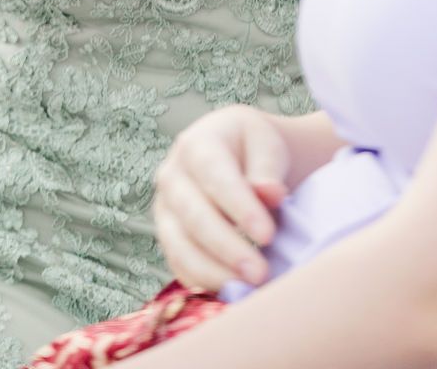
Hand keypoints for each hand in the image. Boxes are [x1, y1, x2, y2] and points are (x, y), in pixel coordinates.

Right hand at [153, 104, 290, 291]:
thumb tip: (270, 193)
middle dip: (227, 248)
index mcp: (196, 144)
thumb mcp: (265, 144)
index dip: (239, 207)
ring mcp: (166, 209)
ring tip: (249, 288)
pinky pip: (180, 265)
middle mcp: (172, 176)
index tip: (267, 235)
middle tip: (260, 273)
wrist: (236, 154)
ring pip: (180, 246)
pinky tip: (233, 291)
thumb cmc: (253, 149)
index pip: (214, 175)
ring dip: (214, 272)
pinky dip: (204, 282)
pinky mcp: (169, 237)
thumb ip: (268, 167)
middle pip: (193, 215)